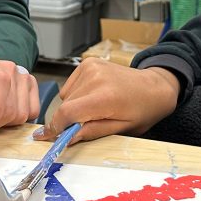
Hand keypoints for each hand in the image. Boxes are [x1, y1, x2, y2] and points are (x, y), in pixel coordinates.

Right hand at [35, 58, 179, 144]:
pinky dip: (76, 94)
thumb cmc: (141, 111)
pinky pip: (71, 85)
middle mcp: (95, 78)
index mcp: (105, 97)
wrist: (154, 88)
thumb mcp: (121, 129)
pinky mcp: (89, 62)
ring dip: (74, 106)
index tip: (47, 137)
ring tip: (95, 108)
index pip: (68, 112)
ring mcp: (91, 67)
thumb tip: (66, 138)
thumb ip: (92, 132)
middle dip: (69, 120)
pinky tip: (93, 96)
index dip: (55, 127)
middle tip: (84, 126)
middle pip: (65, 105)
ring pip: (66, 96)